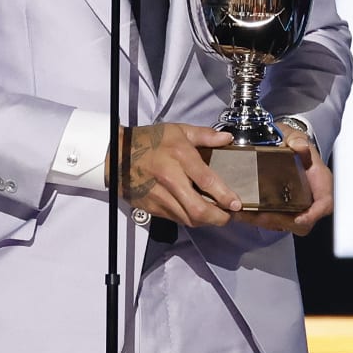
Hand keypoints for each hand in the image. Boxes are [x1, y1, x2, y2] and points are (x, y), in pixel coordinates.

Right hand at [109, 122, 238, 225]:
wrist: (116, 155)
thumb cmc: (148, 141)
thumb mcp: (178, 130)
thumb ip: (205, 135)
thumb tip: (227, 139)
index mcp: (179, 156)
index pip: (206, 181)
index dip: (225, 196)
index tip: (236, 203)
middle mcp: (170, 179)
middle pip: (198, 209)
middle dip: (218, 218)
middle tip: (229, 216)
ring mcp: (159, 196)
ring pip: (188, 219)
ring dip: (205, 221)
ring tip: (216, 216)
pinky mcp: (151, 207)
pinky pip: (175, 219)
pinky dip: (189, 219)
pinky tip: (196, 213)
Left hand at [240, 123, 334, 236]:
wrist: (285, 146)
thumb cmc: (294, 144)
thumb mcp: (296, 136)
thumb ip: (297, 139)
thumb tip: (299, 145)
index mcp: (320, 182)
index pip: (324, 204)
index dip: (313, 214)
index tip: (299, 219)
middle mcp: (310, 198)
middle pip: (302, 221)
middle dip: (280, 221)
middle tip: (261, 216)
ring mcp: (296, 207)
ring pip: (284, 223)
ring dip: (263, 221)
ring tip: (244, 214)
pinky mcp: (282, 210)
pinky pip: (272, 220)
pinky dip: (256, 218)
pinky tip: (241, 212)